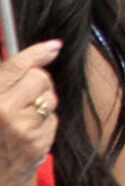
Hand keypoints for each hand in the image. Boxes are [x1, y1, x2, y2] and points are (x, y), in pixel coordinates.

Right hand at [0, 41, 60, 185]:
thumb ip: (10, 77)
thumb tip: (51, 48)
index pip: (18, 66)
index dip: (38, 53)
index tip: (53, 47)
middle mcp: (3, 111)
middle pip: (40, 78)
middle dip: (37, 86)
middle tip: (23, 101)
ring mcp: (21, 129)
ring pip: (50, 98)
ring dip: (42, 107)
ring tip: (22, 122)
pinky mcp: (35, 144)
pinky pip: (52, 120)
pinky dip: (44, 126)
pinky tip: (28, 136)